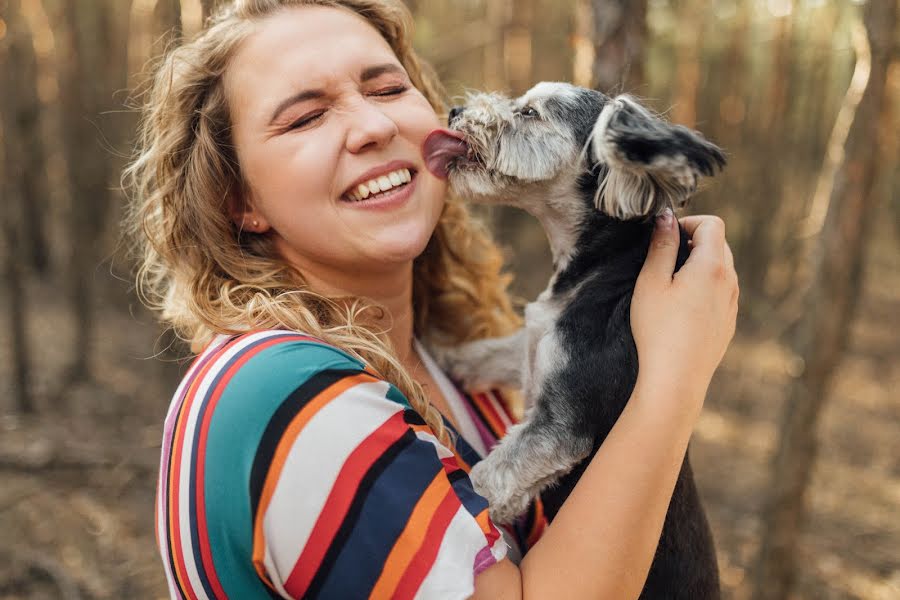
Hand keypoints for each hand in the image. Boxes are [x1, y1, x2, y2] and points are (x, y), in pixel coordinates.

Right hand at [630, 210, 738, 405]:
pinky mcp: (728, 323)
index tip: (665, 238)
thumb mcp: (651, 283)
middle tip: (664, 260)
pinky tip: (681, 309)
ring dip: (699, 266)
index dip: (688, 223)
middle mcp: (729, 282)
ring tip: (671, 285)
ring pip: (721, 269)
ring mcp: (731, 304)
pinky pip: (721, 292)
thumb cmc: (658, 331)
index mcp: (711, 267)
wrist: (676, 380)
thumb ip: (661, 246)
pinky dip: (704, 287)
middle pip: (718, 244)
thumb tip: (667, 218)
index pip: (712, 224)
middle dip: (693, 242)